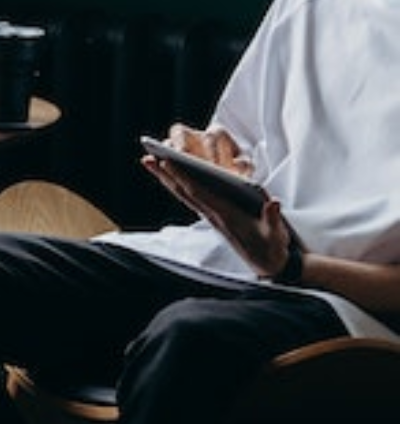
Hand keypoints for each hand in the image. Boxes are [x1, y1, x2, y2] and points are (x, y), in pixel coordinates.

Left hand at [141, 124, 293, 278]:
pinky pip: (190, 199)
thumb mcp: (276, 233)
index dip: (183, 178)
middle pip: (184, 192)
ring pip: (183, 195)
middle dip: (165, 175)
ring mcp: (210, 216)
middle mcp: (213, 215)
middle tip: (147, 158)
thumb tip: (273, 203)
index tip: (168, 162)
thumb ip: (273, 218)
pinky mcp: (213, 218)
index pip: (199, 193)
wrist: (268, 264)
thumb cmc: (271, 245)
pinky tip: (169, 177)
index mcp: (225, 215)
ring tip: (151, 162)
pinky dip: (178, 186)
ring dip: (166, 179)